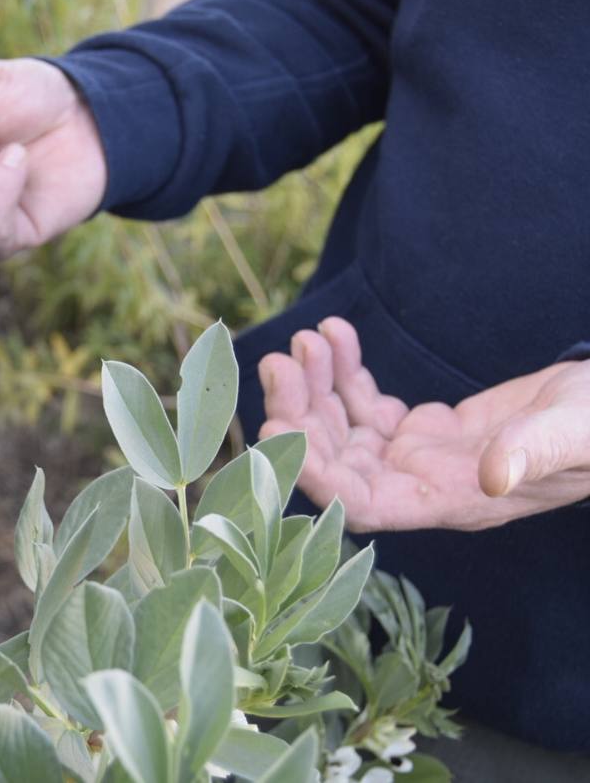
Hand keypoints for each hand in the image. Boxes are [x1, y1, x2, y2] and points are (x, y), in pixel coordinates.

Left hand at [258, 317, 589, 531]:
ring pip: (344, 430)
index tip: (278, 431)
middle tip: (280, 360)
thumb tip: (492, 476)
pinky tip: (334, 334)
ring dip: (316, 386)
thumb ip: (535, 454)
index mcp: (449, 501)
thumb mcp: (577, 434)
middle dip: (301, 415)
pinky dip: (344, 371)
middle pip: (338, 462)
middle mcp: (421, 485)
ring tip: (307, 337)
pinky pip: (365, 404)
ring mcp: (417, 457)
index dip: (316, 476)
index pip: (362, 505)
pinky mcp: (422, 429)